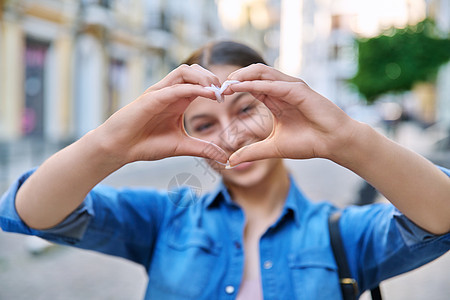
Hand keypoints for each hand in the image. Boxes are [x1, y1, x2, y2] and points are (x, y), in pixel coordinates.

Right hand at [96, 64, 227, 164]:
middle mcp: (170, 92)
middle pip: (194, 70)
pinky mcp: (151, 98)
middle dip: (212, 77)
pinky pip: (175, 87)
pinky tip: (206, 94)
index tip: (227, 98)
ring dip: (203, 78)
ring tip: (216, 92)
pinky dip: (193, 88)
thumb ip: (203, 149)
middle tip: (224, 92)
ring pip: (185, 71)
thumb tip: (225, 158)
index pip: (200, 82)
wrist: (119, 149)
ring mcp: (160, 92)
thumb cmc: (146, 145)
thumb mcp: (182, 146)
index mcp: (178, 100)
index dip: (215, 86)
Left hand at [226, 64, 358, 165]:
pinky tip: (240, 87)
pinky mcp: (298, 90)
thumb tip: (230, 162)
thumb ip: (252, 152)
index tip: (217, 95)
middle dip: (234, 78)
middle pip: (253, 74)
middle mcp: (282, 89)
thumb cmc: (309, 143)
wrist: (334, 143)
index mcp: (275, 99)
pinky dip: (255, 84)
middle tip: (217, 88)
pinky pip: (273, 84)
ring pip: (262, 72)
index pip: (250, 85)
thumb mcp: (273, 148)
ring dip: (242, 76)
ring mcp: (291, 87)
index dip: (233, 87)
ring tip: (226, 84)